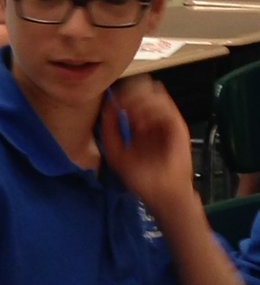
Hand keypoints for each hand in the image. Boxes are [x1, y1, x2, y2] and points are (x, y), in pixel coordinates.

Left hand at [100, 76, 193, 219]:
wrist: (161, 193)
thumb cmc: (141, 178)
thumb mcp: (116, 153)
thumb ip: (109, 131)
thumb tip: (108, 106)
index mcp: (137, 125)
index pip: (131, 98)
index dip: (122, 94)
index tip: (113, 97)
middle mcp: (152, 120)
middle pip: (144, 91)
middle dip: (132, 93)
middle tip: (123, 101)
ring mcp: (165, 121)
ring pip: (156, 96)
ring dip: (142, 101)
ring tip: (134, 117)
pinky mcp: (177, 126)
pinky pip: (167, 108)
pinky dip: (154, 110)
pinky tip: (144, 122)